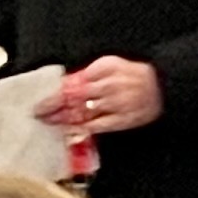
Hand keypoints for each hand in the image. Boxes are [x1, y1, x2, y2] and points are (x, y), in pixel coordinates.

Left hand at [38, 58, 162, 137]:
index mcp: (104, 69)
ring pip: (84, 113)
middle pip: (74, 98)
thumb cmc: (132, 75)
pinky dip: (82, 128)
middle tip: (38, 114)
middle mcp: (108, 86)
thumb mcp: (110, 66)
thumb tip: (65, 85)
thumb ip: (88, 75)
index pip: (73, 83)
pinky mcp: (122, 120)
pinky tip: (69, 131)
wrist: (160, 86)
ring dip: (64, 119)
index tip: (39, 102)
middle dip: (54, 108)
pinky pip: (98, 125)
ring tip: (49, 122)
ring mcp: (115, 104)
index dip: (54, 94)